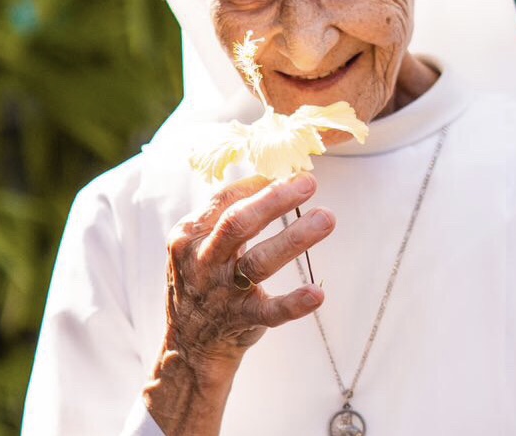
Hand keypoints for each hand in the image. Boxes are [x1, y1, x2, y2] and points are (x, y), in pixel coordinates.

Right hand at [144, 173, 333, 434]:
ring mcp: (220, 293)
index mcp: (189, 236)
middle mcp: (201, 261)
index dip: (257, 184)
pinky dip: (294, 303)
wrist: (188, 345)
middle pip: (238, 224)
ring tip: (327, 218)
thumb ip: (226, 217)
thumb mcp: (201, 245)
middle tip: (309, 183)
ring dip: (294, 239)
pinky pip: (270, 312)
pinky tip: (317, 293)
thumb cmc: (205, 280)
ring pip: (258, 263)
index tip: (289, 170)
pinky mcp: (239, 320)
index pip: (223, 200)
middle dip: (275, 200)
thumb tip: (272, 178)